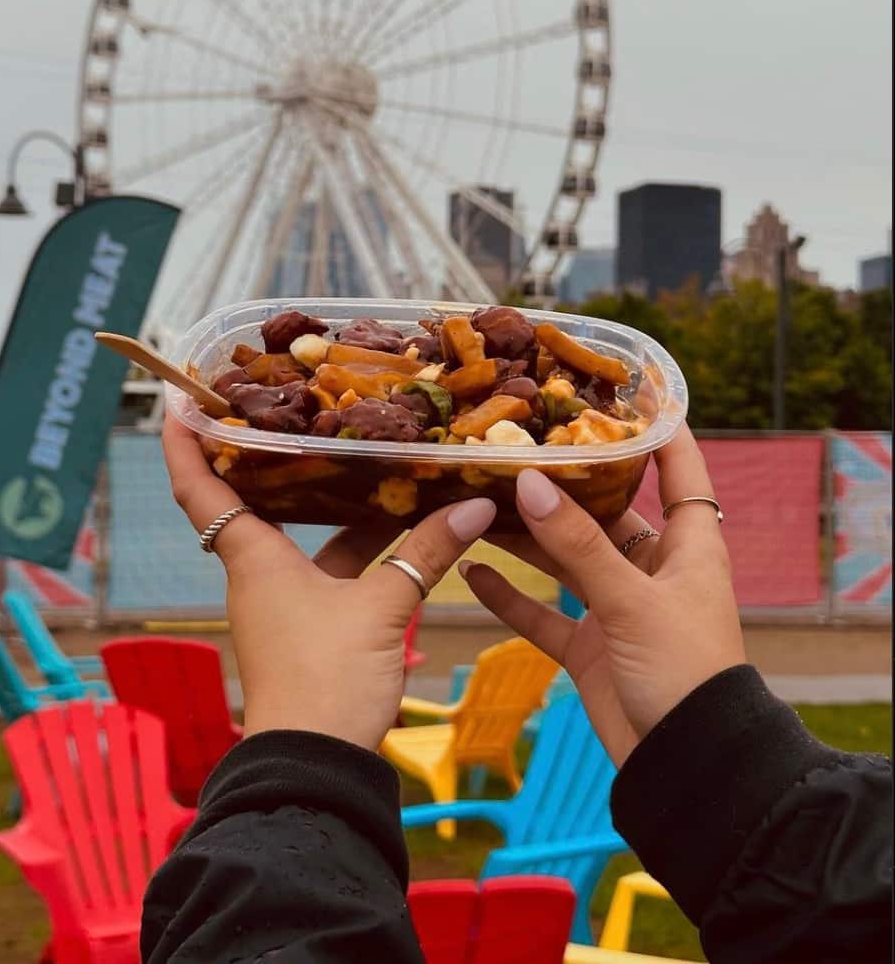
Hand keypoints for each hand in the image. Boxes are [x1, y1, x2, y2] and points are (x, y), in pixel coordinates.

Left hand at [163, 416, 496, 750]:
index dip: (185, 445)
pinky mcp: (310, 630)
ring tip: (380, 463)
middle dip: (275, 461)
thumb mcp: (384, 608)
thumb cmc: (327, 679)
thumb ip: (426, 553)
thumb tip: (475, 505)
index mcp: (254, 558)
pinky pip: (330, 572)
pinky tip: (404, 535)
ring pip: (305, 539)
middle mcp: (259, 575)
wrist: (316, 767)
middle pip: (256, 504)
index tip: (179, 403)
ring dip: (338, 508)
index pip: (200, 489)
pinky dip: (362, 552)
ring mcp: (283, 604)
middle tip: (299, 415)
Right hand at [460, 425, 744, 766]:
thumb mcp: (632, 600)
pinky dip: (510, 597)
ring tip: (479, 499)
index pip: (680, 471)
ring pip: (566, 559)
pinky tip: (470, 572)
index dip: (660, 431)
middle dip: (563, 483)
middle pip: (605, 511)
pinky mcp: (591, 649)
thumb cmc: (684, 672)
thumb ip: (578, 544)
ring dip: (527, 536)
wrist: (688, 767)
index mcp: (688, 546)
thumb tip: (532, 482)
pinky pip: (543, 614)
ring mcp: (618, 609)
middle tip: (516, 446)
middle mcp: (653, 569)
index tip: (627, 391)